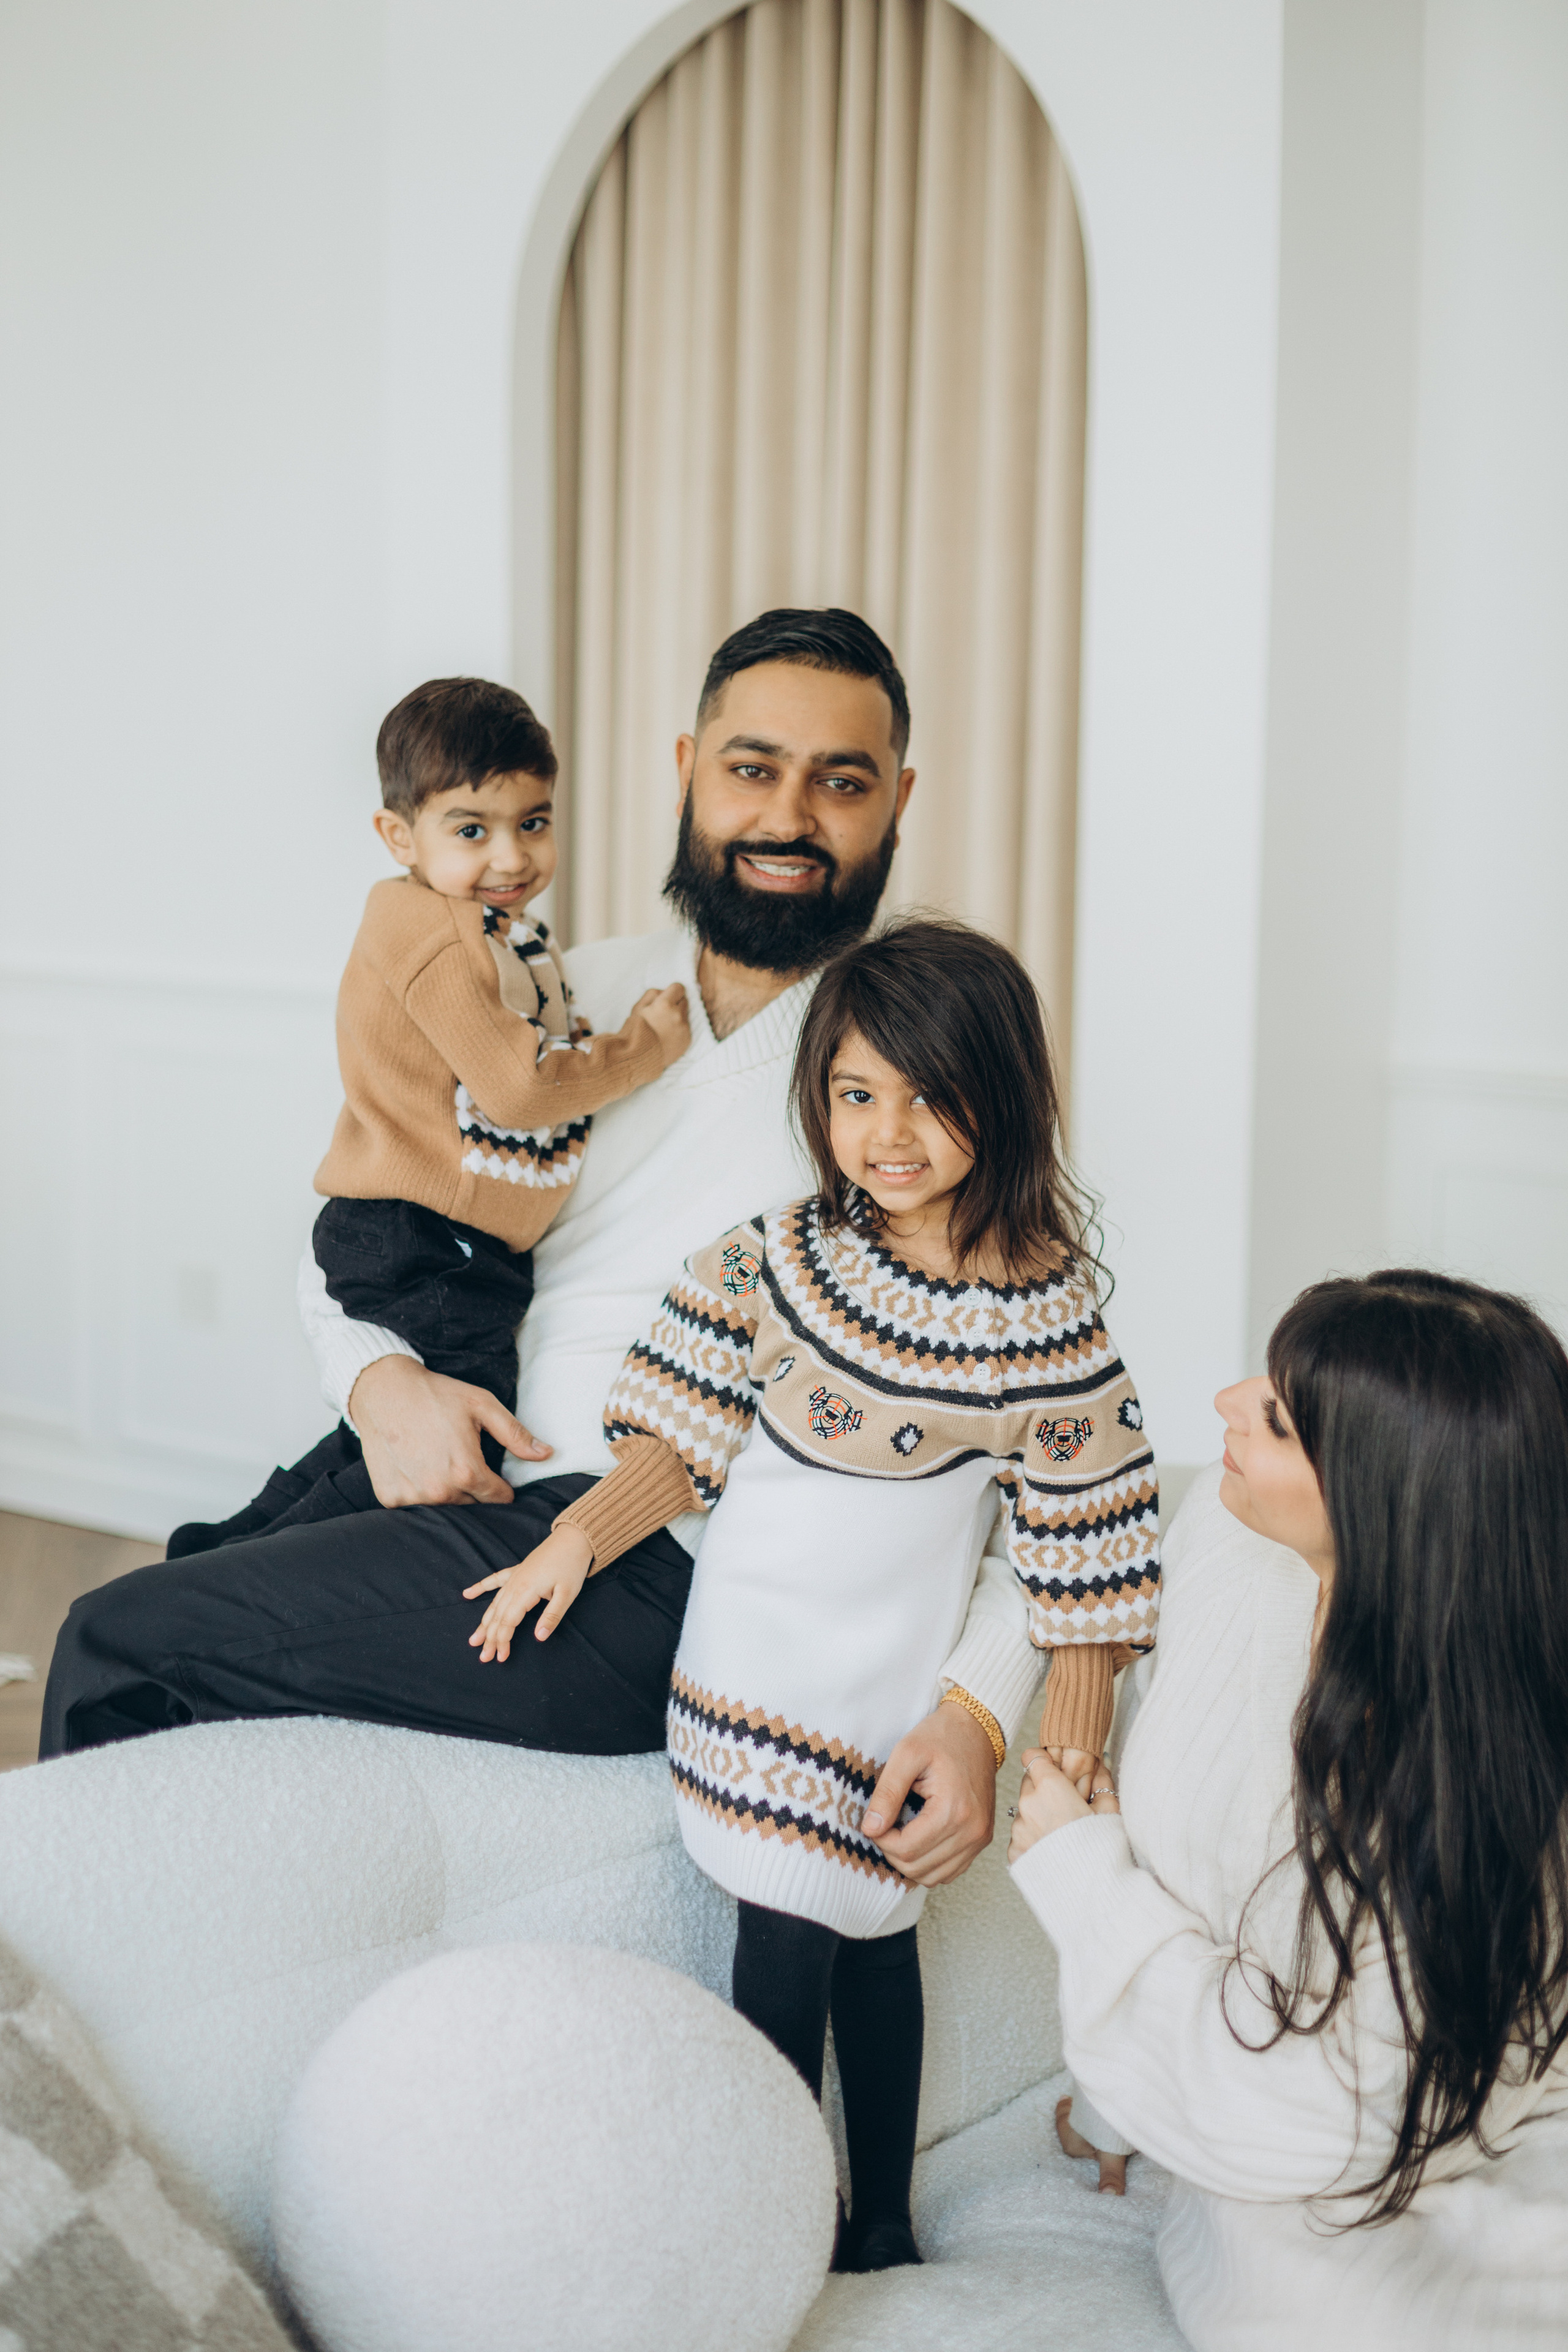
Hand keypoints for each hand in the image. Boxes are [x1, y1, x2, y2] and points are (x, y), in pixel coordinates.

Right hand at [348, 1355, 549, 1507]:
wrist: (383, 1390)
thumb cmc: (436, 1394)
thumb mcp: (482, 1405)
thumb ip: (515, 1434)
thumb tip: (547, 1454)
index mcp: (466, 1471)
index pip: (498, 1498)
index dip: (501, 1486)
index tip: (495, 1475)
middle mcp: (439, 1491)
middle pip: (472, 1505)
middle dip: (474, 1488)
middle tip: (462, 1460)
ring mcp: (412, 1497)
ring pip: (444, 1507)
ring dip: (447, 1491)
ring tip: (440, 1462)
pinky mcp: (390, 1497)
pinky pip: (414, 1505)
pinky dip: (418, 1491)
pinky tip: (416, 1466)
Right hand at [464, 1526, 593, 1660]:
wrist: (573, 1539)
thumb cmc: (571, 1566)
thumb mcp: (567, 1594)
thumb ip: (552, 1616)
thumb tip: (539, 1637)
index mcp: (526, 1591)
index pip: (508, 1622)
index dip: (503, 1641)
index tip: (501, 1657)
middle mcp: (515, 1585)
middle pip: (498, 1616)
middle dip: (489, 1638)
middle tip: (483, 1657)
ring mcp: (514, 1577)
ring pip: (494, 1603)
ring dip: (483, 1622)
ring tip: (473, 1639)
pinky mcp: (516, 1570)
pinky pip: (494, 1580)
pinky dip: (480, 1587)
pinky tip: (467, 1594)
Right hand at [631, 983, 689, 1066]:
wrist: (637, 1058)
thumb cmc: (635, 1030)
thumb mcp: (638, 1006)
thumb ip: (654, 994)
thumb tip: (665, 991)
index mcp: (665, 1004)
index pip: (679, 988)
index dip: (671, 992)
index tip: (666, 998)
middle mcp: (678, 1016)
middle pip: (684, 1001)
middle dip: (675, 1004)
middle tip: (662, 1013)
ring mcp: (684, 1029)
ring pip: (685, 1015)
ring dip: (677, 1017)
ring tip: (663, 1027)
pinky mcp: (687, 1041)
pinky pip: (686, 1029)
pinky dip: (678, 1031)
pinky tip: (666, 1037)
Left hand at [860, 1703, 997, 1886]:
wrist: (976, 1730)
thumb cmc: (940, 1737)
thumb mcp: (906, 1754)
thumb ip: (887, 1793)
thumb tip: (870, 1829)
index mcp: (954, 1810)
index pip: (907, 1849)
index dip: (882, 1840)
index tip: (874, 1821)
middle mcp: (972, 1831)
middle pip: (919, 1868)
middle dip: (893, 1852)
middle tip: (885, 1825)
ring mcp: (980, 1839)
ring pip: (934, 1877)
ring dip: (910, 1861)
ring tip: (901, 1832)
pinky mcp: (982, 1840)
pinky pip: (950, 1872)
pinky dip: (929, 1864)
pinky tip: (919, 1839)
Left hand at [1007, 1749, 1118, 1863]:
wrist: (1094, 1892)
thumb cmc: (1105, 1849)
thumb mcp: (1110, 1810)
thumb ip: (1101, 1782)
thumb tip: (1099, 1764)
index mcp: (1050, 1787)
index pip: (1033, 1757)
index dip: (1045, 1761)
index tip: (1055, 1770)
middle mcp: (1028, 1805)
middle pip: (1029, 1784)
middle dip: (1043, 1790)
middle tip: (1066, 1807)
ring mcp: (1019, 1830)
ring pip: (1024, 1812)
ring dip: (1038, 1817)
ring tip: (1062, 1834)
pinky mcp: (1015, 1852)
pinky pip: (1021, 1837)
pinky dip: (1033, 1840)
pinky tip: (1053, 1850)